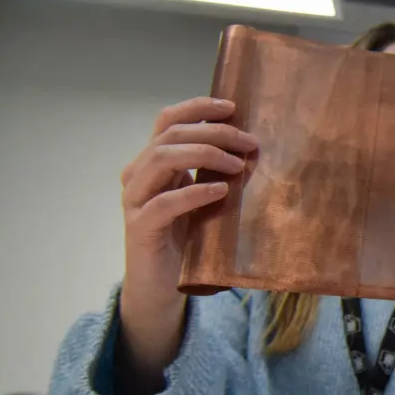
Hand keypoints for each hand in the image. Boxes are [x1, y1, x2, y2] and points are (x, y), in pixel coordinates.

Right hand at [117, 97, 255, 389]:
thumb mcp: (205, 200)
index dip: (198, 107)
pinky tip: (219, 191)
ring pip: (162, 159)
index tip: (233, 106)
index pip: (168, 120)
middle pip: (171, 135)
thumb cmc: (188, 241)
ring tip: (237, 164)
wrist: (161, 288)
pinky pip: (164, 203)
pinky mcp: (140, 228)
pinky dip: (193, 192)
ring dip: (205, 155)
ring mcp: (136, 200)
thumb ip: (216, 174)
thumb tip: (258, 151)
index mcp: (152, 162)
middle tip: (249, 142)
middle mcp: (138, 175)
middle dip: (214, 132)